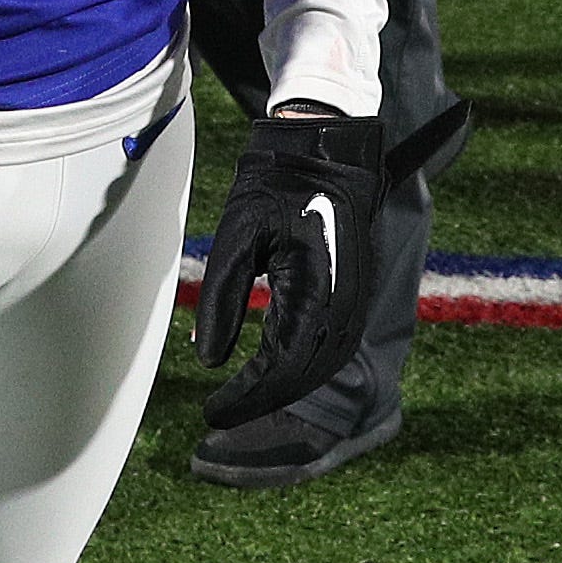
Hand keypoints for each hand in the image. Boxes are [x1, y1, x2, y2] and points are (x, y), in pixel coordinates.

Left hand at [191, 107, 384, 425]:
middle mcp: (345, 304)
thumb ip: (221, 298)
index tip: (210, 412)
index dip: (246, 396)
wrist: (326, 149)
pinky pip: (331, 346)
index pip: (281, 367)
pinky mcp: (354, 294)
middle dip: (262, 400)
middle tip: (220, 413)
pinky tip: (272, 371)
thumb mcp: (237, 234)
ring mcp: (355, 301)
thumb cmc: (278, 183)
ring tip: (242, 399)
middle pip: (305, 376)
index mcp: (317, 290)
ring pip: (322, 366)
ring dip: (283, 388)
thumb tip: (206, 361)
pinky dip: (301, 367)